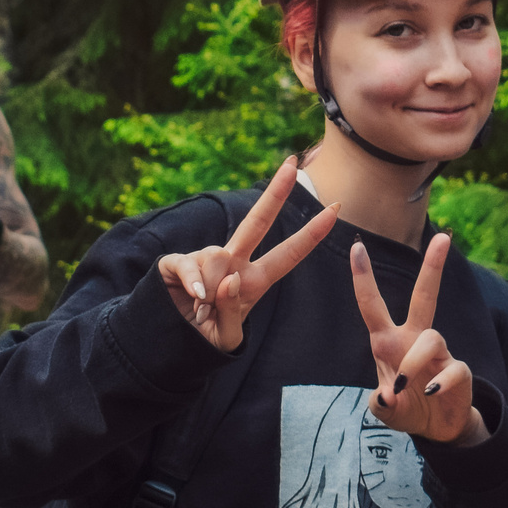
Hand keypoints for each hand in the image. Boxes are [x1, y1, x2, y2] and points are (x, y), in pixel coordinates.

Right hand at [155, 157, 338, 352]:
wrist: (171, 344)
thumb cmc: (206, 338)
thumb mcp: (226, 336)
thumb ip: (231, 311)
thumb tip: (228, 278)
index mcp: (254, 281)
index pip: (289, 254)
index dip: (312, 234)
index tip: (336, 209)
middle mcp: (234, 263)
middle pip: (257, 222)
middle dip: (275, 193)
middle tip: (293, 164)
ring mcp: (206, 259)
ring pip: (217, 259)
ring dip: (210, 292)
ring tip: (201, 311)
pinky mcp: (178, 262)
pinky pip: (190, 265)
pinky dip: (194, 283)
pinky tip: (194, 298)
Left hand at [353, 233, 487, 446]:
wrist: (436, 428)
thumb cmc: (406, 407)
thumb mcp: (384, 410)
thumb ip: (379, 404)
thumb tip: (387, 396)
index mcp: (388, 341)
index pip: (372, 305)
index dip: (363, 277)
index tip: (357, 247)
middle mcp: (414, 339)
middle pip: (425, 296)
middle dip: (433, 268)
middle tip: (443, 238)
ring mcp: (439, 354)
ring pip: (432, 338)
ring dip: (414, 361)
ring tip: (402, 384)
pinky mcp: (458, 371)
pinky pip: (453, 369)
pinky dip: (441, 382)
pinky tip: (432, 392)